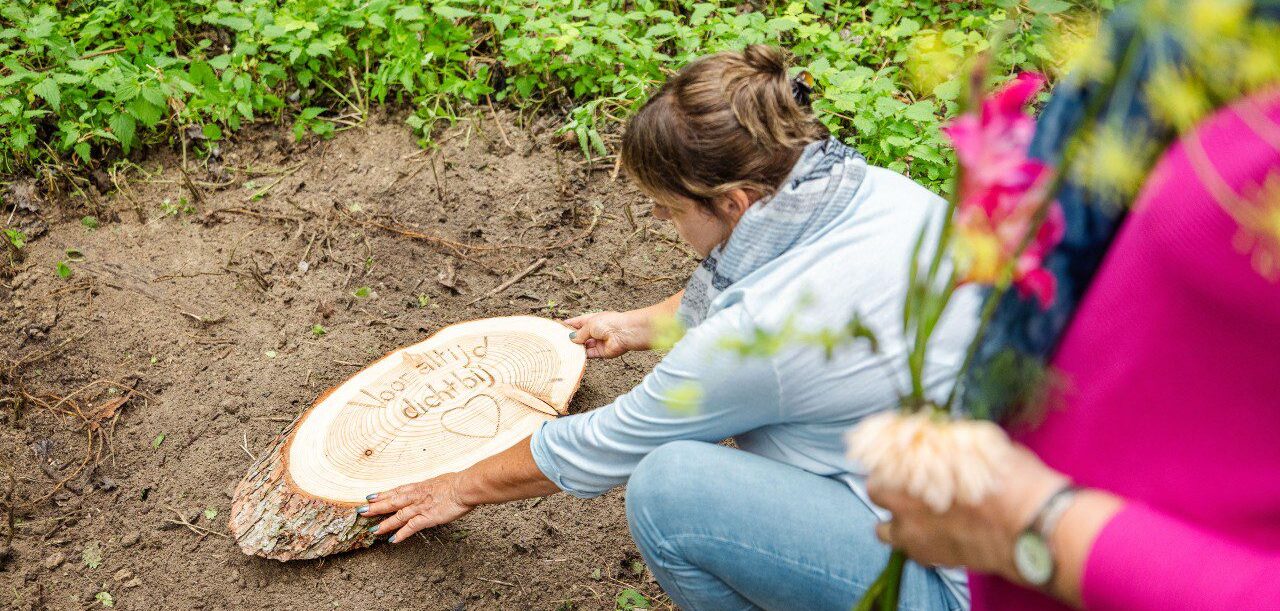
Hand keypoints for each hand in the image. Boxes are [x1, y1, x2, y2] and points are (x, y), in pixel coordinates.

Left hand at [359, 472, 473, 542]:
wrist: (465, 487)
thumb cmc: (457, 483)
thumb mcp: (441, 481)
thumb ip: (434, 487)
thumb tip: (435, 487)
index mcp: (420, 487)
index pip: (397, 490)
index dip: (383, 494)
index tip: (371, 497)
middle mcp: (416, 496)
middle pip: (392, 502)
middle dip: (376, 507)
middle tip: (361, 511)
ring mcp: (421, 507)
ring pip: (398, 515)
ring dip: (385, 523)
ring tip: (373, 529)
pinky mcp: (428, 517)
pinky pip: (411, 527)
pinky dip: (401, 533)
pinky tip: (393, 539)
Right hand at [564, 310, 649, 357]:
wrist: (625, 333)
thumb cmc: (609, 323)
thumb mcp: (590, 325)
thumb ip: (579, 333)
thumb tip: (571, 338)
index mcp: (593, 319)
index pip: (577, 322)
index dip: (568, 325)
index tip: (557, 328)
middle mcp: (595, 330)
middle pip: (580, 335)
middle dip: (571, 338)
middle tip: (557, 342)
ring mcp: (598, 341)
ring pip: (583, 346)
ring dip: (575, 348)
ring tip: (563, 349)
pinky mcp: (601, 352)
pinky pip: (589, 354)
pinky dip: (582, 355)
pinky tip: (572, 356)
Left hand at [867, 445, 1069, 583]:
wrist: (1031, 527)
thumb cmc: (1010, 481)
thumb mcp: (981, 445)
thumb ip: (952, 445)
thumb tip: (945, 436)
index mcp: (911, 466)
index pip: (879, 456)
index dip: (890, 457)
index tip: (900, 459)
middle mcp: (902, 500)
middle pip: (874, 491)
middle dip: (887, 487)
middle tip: (908, 486)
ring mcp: (912, 533)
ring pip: (883, 529)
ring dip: (896, 521)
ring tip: (918, 516)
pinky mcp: (928, 557)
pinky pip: (909, 551)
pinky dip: (917, 544)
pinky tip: (936, 535)